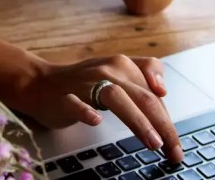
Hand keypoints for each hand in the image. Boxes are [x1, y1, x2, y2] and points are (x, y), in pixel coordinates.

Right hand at [17, 54, 182, 162]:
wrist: (40, 82)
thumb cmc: (83, 83)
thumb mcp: (117, 75)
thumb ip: (141, 81)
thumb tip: (163, 93)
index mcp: (123, 65)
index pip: (154, 90)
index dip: (168, 114)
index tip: (175, 140)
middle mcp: (109, 70)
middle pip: (142, 96)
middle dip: (163, 125)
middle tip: (173, 149)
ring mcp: (86, 83)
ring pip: (117, 98)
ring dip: (138, 120)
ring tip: (153, 142)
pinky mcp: (66, 97)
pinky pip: (77, 103)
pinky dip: (86, 111)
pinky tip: (95, 122)